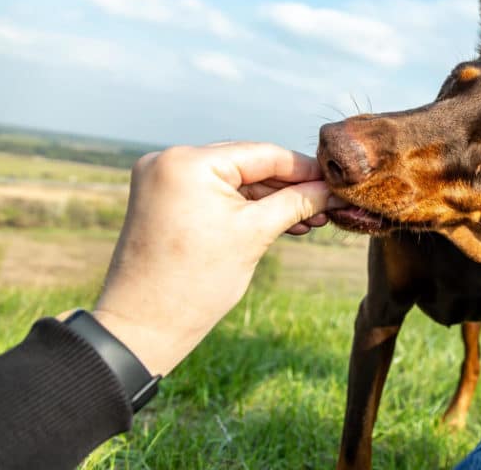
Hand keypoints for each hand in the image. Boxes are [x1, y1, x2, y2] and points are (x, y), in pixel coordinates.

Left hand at [87, 142, 337, 374]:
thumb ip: (297, 203)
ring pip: (233, 180)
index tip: (338, 183)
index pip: (263, 154)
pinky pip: (214, 193)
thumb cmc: (196, 282)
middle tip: (327, 205)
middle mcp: (170, 160)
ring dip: (270, 199)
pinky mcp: (163, 199)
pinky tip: (279, 221)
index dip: (305, 170)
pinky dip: (244, 207)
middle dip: (290, 187)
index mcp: (189, 162)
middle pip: (248, 164)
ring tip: (310, 220)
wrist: (142, 326)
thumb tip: (332, 190)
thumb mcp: (256, 235)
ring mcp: (163, 178)